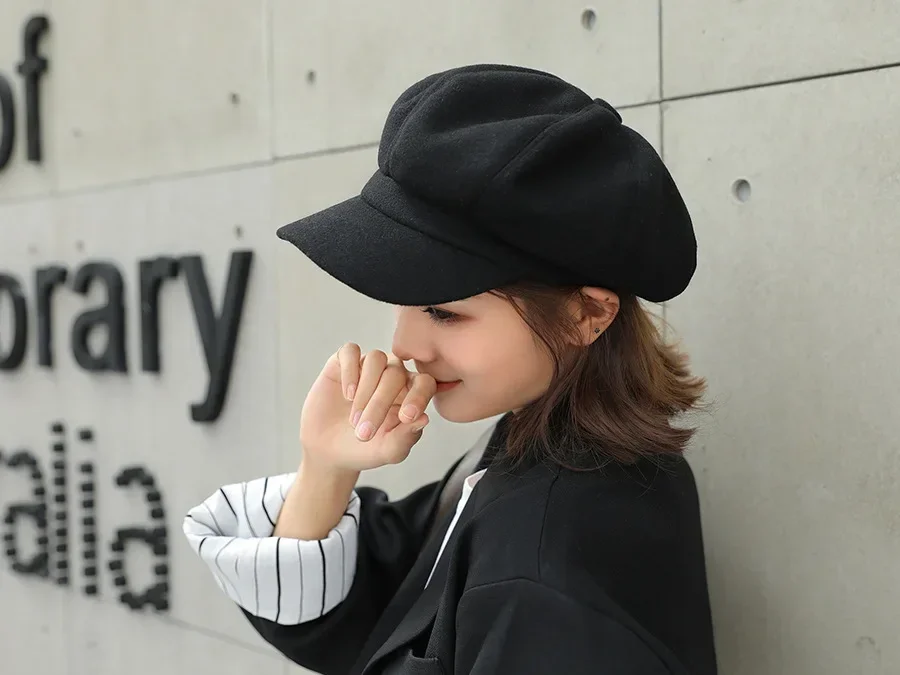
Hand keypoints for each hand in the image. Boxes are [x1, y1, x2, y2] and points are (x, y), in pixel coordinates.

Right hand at [298, 343, 436, 471]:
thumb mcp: (387, 451)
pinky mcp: (343, 362)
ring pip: (376, 359)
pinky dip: (350, 371)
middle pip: (395, 373)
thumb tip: (424, 418)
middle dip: (380, 403)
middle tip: (364, 433)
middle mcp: (393, 375)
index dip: (419, 396)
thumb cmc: (364, 450)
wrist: (329, 451)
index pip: (425, 383)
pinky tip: (347, 394)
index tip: (406, 417)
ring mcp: (368, 367)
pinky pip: (351, 351)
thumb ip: (406, 437)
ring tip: (354, 418)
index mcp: (411, 394)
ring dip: (365, 389)